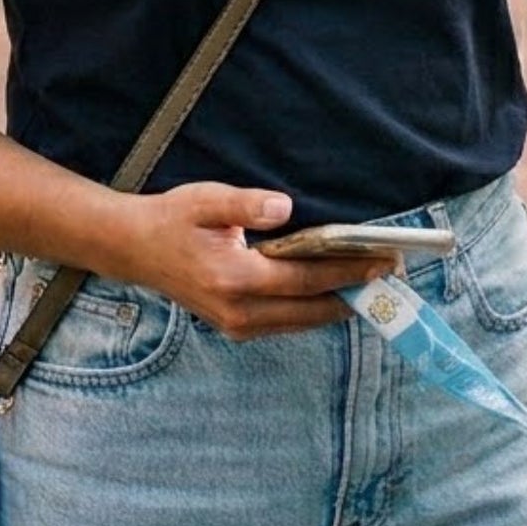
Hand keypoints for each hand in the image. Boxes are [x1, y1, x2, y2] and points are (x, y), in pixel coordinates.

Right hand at [122, 183, 398, 339]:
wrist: (135, 249)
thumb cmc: (173, 219)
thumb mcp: (205, 200)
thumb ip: (245, 204)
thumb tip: (286, 208)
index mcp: (233, 278)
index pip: (305, 278)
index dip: (347, 271)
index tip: (382, 261)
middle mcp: (237, 311)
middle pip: (310, 310)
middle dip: (353, 292)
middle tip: (391, 273)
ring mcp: (235, 324)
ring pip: (301, 322)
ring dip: (338, 304)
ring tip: (374, 283)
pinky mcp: (235, 325)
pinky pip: (287, 323)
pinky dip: (315, 310)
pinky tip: (337, 293)